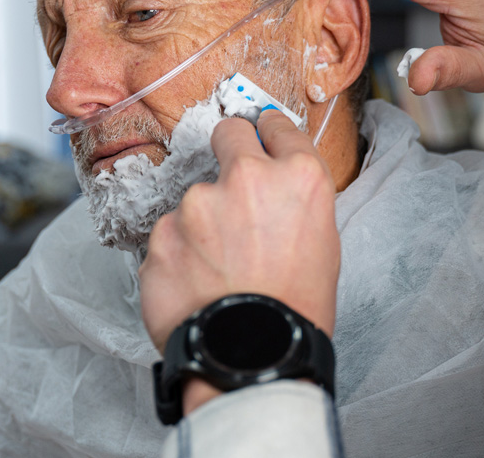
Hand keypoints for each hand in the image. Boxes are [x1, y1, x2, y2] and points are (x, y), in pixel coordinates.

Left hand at [140, 110, 340, 412]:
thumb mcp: (323, 244)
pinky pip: (169, 236)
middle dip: (228, 149)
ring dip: (202, 223)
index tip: (260, 135)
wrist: (250, 357)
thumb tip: (274, 185)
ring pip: (195, 199)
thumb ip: (294, 200)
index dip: (267, 132)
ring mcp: (197, 204)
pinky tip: (196, 284)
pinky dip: (178, 255)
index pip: (277, 126)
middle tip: (232, 186)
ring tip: (218, 270)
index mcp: (298, 178)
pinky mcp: (161, 233)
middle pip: (228, 134)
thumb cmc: (295, 308)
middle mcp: (246, 178)